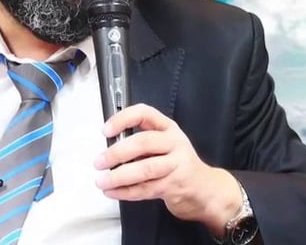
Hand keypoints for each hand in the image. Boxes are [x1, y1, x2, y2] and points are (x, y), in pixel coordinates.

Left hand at [93, 103, 241, 232]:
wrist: (206, 189)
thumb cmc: (178, 164)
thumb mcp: (164, 145)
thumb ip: (141, 143)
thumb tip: (108, 149)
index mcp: (168, 128)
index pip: (144, 114)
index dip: (123, 119)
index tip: (106, 130)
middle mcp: (174, 143)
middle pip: (143, 143)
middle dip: (117, 153)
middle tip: (99, 161)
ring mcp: (177, 165)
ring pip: (145, 169)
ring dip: (119, 176)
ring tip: (101, 181)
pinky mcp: (175, 186)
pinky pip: (146, 189)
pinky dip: (126, 191)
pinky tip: (112, 192)